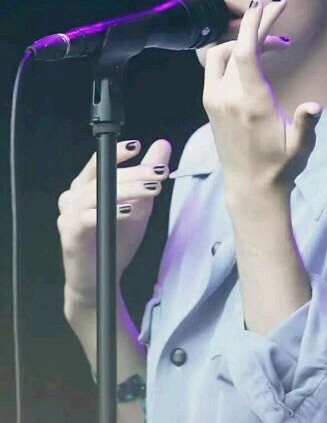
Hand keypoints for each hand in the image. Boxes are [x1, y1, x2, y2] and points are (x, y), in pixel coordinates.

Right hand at [57, 138, 170, 309]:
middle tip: (160, 172)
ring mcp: (69, 215)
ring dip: (128, 190)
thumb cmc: (113, 239)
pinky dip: (109, 213)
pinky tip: (128, 211)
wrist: (99, 277)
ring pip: (98, 194)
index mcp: (86, 186)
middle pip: (103, 177)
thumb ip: (146, 175)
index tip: (137, 146)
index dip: (117, 153)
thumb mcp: (138, 203)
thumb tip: (162, 146)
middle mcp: (73, 196)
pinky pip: (89, 219)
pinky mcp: (70, 234)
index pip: (100, 162)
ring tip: (152, 189)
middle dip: (135, 172)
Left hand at [202, 0, 321, 203]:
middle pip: (234, 46)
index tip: (263, 4)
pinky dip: (232, 55)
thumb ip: (306, 123)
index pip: (244, 52)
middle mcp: (227, 98)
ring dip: (244, 42)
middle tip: (278, 12)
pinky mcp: (210, 105)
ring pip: (221, 54)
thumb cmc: (280, 167)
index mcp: (250, 103)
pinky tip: (255, 60)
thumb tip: (314, 106)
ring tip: (274, 45)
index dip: (252, 24)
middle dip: (257, 26)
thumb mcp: (300, 147)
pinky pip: (215, 67)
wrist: (250, 188)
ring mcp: (214, 100)